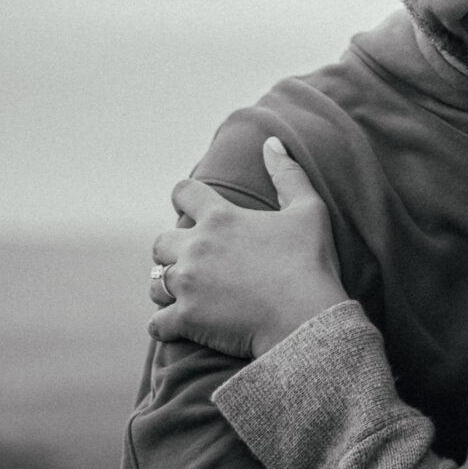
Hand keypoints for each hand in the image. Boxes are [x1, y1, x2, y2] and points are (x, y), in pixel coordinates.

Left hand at [147, 138, 348, 357]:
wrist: (307, 319)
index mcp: (221, 217)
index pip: (183, 193)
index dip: (184, 199)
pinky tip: (179, 326)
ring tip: (188, 296)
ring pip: (156, 283)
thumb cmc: (311, 264)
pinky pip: (157, 323)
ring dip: (168, 289)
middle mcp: (196, 247)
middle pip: (161, 243)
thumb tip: (271, 142)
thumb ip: (289, 175)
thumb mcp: (310, 212)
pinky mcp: (186, 319)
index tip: (190, 210)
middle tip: (195, 263)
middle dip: (173, 252)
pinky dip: (165, 325)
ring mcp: (188, 284)